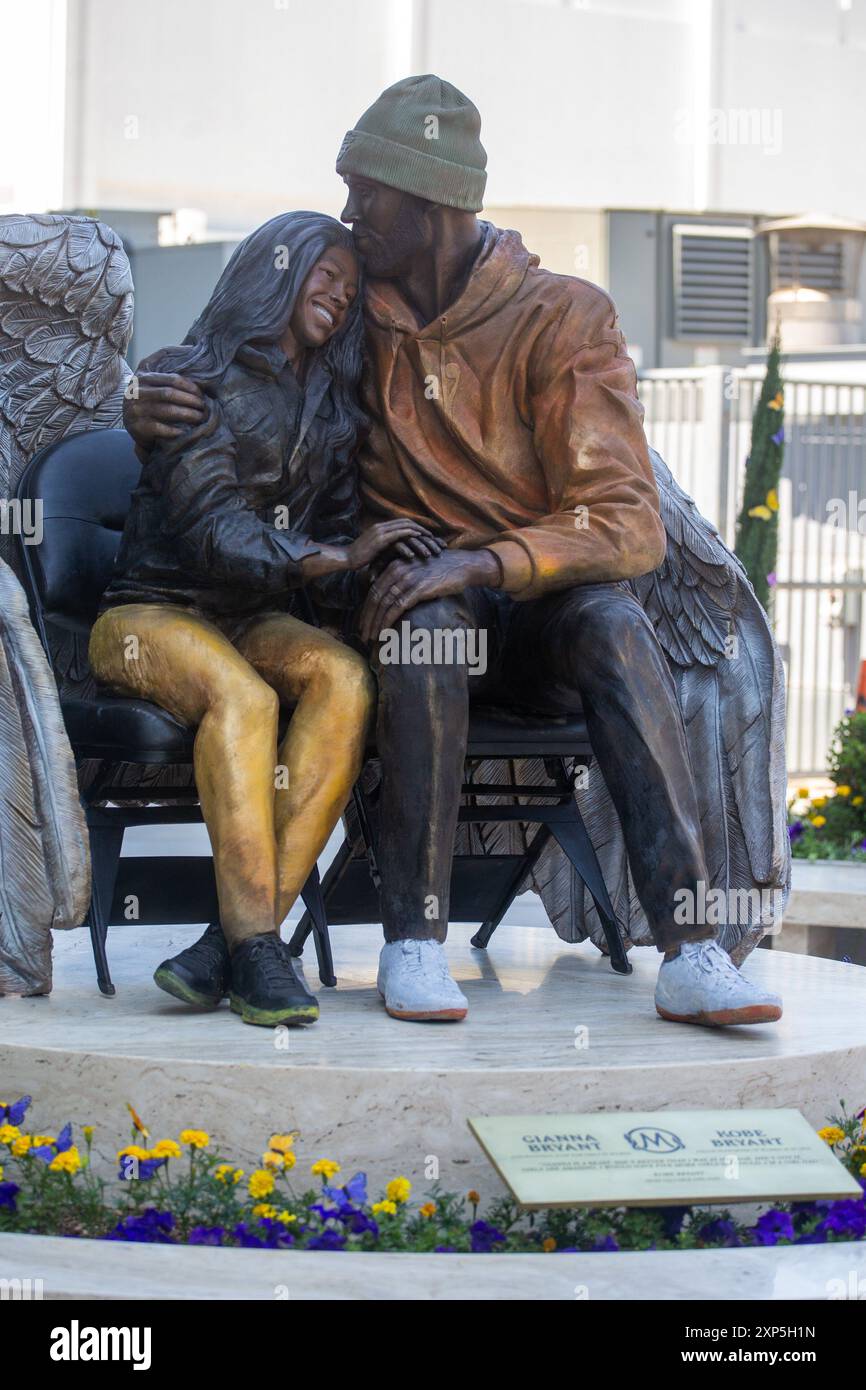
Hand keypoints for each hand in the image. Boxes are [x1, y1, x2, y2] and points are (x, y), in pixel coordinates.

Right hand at [123, 371, 206, 443]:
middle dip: (190, 400)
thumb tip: (198, 378)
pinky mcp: (138, 426)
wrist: (131, 422)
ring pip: (167, 410)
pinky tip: (185, 431)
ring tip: (199, 417)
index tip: (201, 394)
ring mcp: (136, 410)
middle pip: (169, 393)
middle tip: (203, 407)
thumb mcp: (152, 385)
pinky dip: (174, 430)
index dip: (189, 387)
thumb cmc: (148, 402)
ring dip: (187, 414)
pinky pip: (160, 428)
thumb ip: (167, 379)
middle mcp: (137, 392)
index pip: (171, 379)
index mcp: (143, 378)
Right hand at [347, 520, 443, 568]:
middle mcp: (383, 526)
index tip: (431, 539)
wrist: (345, 558)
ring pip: (407, 529)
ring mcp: (382, 531)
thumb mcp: (377, 550)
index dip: (420, 530)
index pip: (406, 524)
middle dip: (424, 532)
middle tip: (436, 541)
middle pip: (409, 524)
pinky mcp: (380, 539)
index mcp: (383, 527)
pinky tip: (416, 551)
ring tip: (431, 547)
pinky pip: (399, 537)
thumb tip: (400, 550)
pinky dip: (409, 541)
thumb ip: (388, 547)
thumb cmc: (360, 557)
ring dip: (420, 537)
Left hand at [359, 549, 500, 643]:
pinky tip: (383, 632)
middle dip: (367, 618)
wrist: (462, 565)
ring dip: (375, 623)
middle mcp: (398, 570)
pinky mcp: (418, 589)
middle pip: (375, 598)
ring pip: (384, 604)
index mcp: (394, 566)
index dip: (366, 608)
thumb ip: (403, 581)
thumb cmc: (442, 570)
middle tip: (362, 634)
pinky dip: (387, 621)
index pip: (374, 590)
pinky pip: (397, 607)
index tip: (363, 623)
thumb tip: (392, 600)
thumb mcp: (417, 571)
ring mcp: (407, 579)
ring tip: (370, 637)